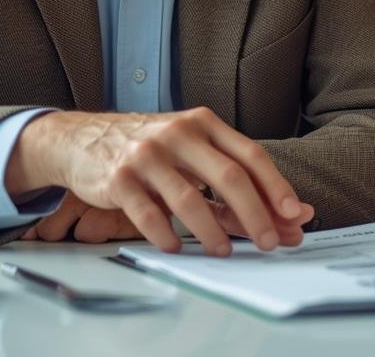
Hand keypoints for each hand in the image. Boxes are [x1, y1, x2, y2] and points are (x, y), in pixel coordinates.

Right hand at [6, 107, 314, 255]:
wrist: (80, 138)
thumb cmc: (149, 150)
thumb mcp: (191, 155)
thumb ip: (232, 184)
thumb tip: (284, 216)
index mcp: (203, 123)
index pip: (250, 155)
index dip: (276, 186)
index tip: (294, 215)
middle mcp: (178, 133)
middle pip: (228, 177)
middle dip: (254, 214)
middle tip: (269, 242)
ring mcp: (146, 154)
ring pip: (190, 199)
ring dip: (212, 232)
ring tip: (224, 252)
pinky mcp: (118, 178)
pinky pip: (148, 213)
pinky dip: (166, 236)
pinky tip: (176, 248)